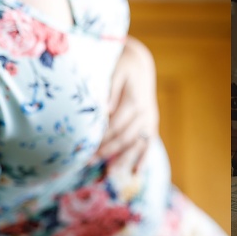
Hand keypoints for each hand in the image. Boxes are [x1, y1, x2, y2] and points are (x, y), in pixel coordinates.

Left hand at [96, 36, 158, 170]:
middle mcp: (144, 113)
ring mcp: (149, 119)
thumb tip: (105, 110)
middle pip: (124, 137)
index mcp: (134, 101)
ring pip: (135, 143)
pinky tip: (135, 173)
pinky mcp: (151, 123)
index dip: (101, 139)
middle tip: (87, 162)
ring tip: (106, 171)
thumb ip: (111, 90)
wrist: (140, 62)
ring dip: (121, 158)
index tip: (85, 148)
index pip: (115, 126)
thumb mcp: (116, 71)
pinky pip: (148, 143)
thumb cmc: (123, 65)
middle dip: (106, 151)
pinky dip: (142, 158)